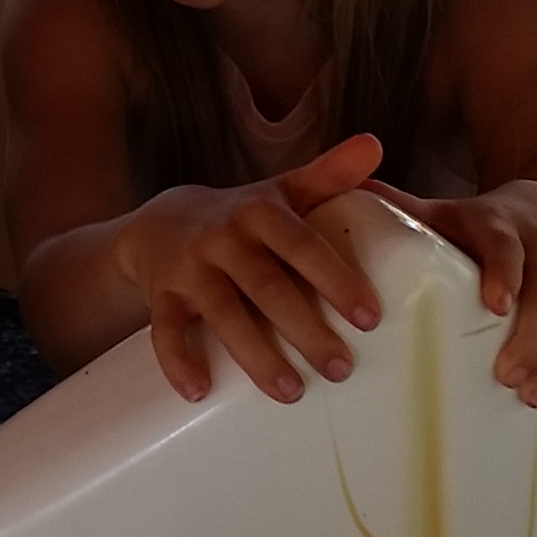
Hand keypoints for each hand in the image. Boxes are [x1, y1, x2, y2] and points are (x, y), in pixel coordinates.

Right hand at [115, 134, 384, 404]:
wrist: (162, 223)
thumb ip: (329, 174)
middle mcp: (223, 238)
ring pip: (222, 313)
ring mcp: (189, 269)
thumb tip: (375, 144)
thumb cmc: (242, 216)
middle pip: (266, 286)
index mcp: (259, 213)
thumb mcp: (283, 192)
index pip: (301, 245)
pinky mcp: (161, 297)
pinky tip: (198, 392)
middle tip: (341, 368)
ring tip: (291, 392)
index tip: (369, 317)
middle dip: (305, 329)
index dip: (335, 279)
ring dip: (255, 355)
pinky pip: (165, 332)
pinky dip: (178, 362)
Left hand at [369, 180, 536, 404]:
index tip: (494, 306)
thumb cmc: (485, 224)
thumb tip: (345, 193)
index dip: (504, 271)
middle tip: (506, 378)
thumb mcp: (447, 213)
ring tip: (533, 395)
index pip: (506, 243)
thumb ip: (404, 212)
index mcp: (503, 222)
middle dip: (533, 334)